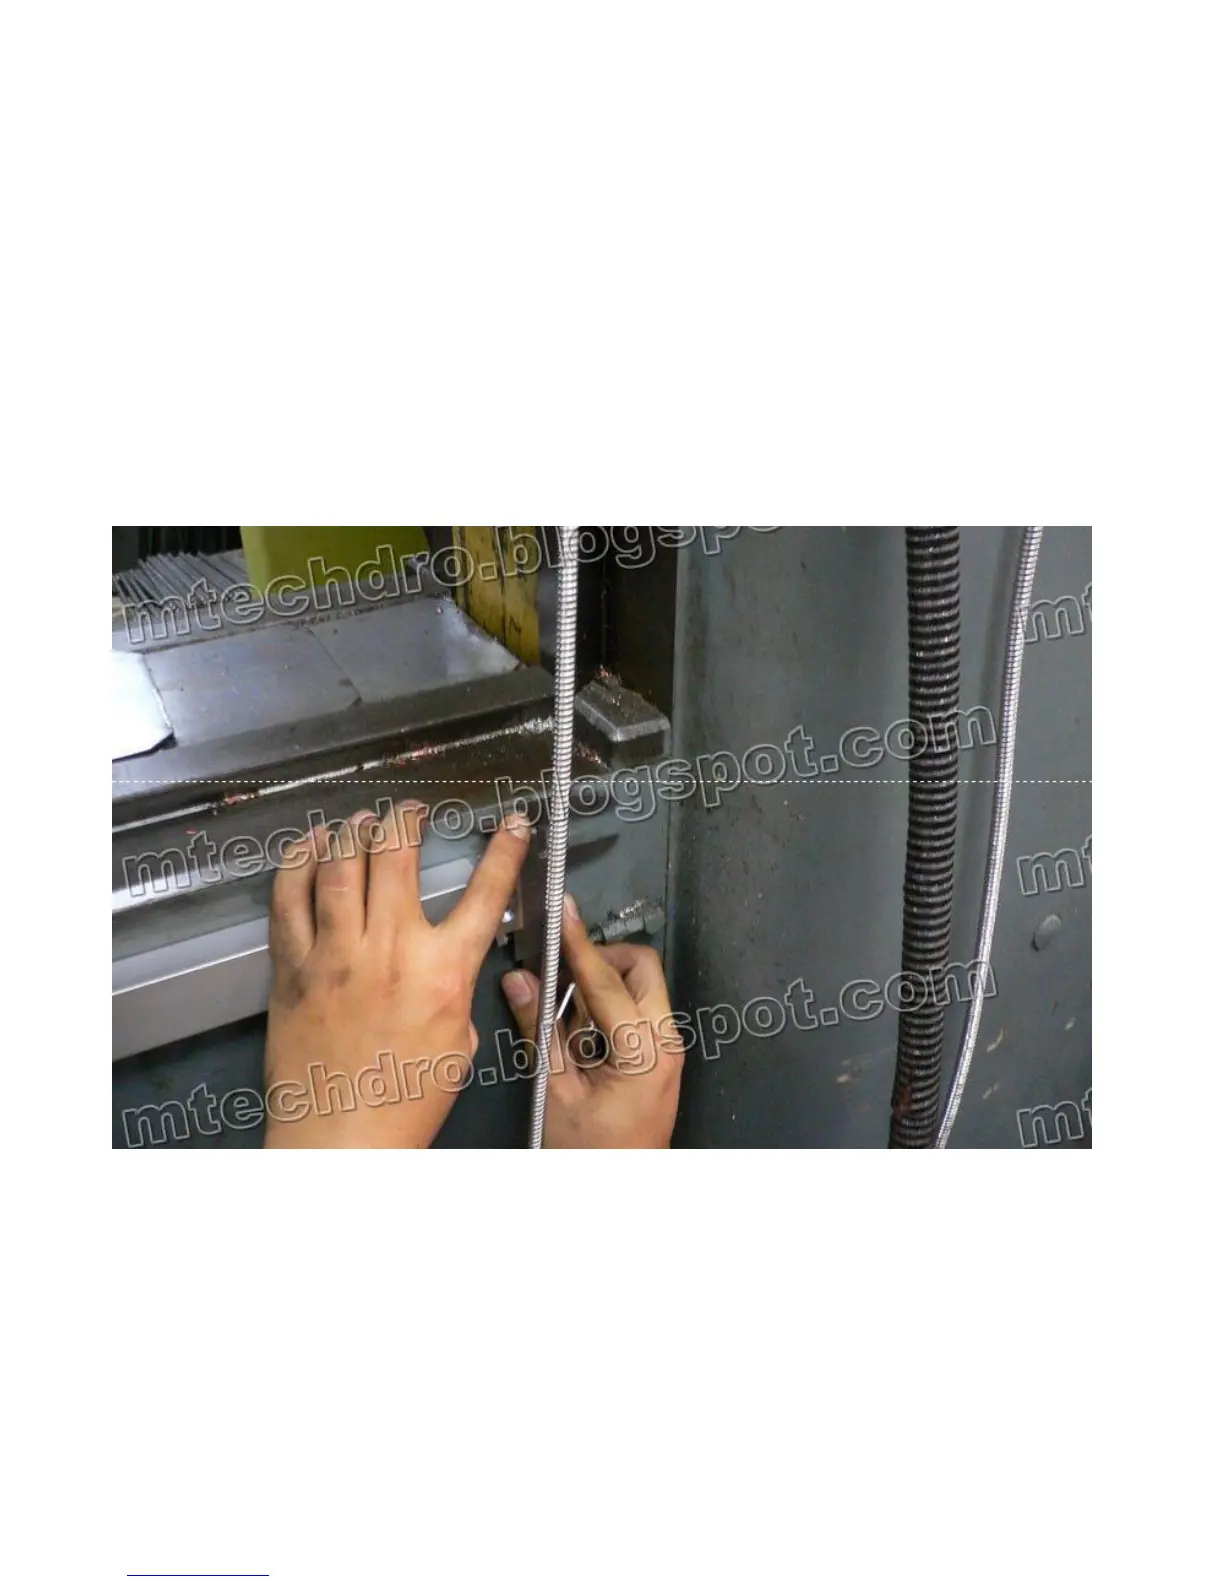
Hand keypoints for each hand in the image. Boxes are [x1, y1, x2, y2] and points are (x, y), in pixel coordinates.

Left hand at [263, 803, 531, 1147]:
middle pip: (397, 855)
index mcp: (444, 972)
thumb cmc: (406, 1103)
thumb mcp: (461, 1042)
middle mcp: (389, 951)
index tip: (512, 823)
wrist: (340, 1142)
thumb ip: (457, 989)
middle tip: (413, 808)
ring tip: (363, 817)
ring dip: (354, 829)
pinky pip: (288, 898)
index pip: (484, 893)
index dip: (505, 849)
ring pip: (339, 864)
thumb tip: (449, 960)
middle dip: (408, 816)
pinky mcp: (292, 968)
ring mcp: (334, 955)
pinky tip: (310, 846)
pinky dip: (299, 861)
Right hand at [501, 895, 683, 1147]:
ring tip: (567, 1021)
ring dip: (602, 986)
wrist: (617, 1193)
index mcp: (644, 1051)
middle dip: (600, 961)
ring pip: (641, 986)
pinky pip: (638, 1010)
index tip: (563, 912)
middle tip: (561, 975)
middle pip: (639, 968)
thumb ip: (538, 1029)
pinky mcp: (661, 1055)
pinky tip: (580, 1038)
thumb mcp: (554, 1092)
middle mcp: (667, 1042)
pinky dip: (608, 1007)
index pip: (607, 981)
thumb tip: (520, 980)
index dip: (579, 943)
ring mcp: (668, 1048)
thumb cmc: (590, 1155)